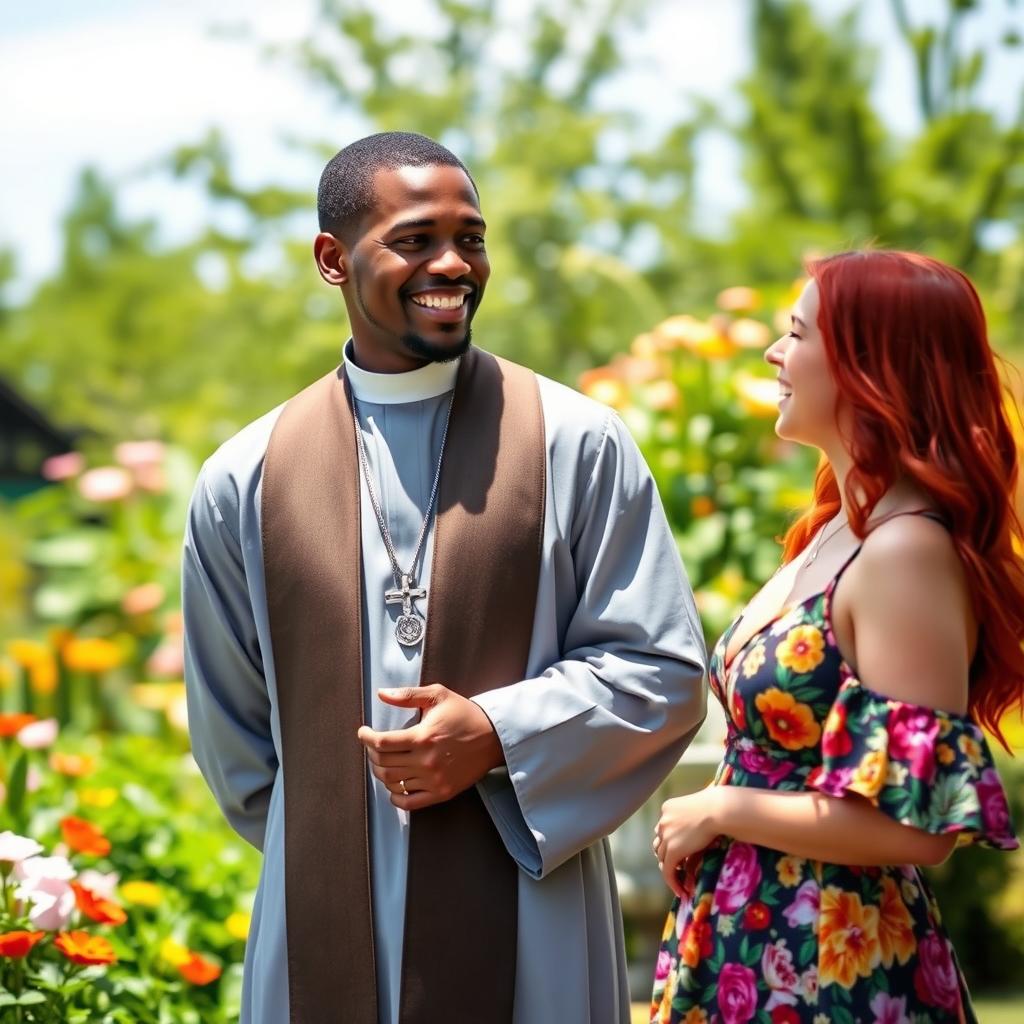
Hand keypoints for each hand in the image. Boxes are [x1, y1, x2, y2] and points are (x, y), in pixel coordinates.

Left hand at [357, 684, 504, 810]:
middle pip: (384, 764)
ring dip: (381, 772)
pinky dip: (395, 797)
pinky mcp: (442, 793)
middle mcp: (426, 761)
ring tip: (383, 761)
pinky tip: (394, 786)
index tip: (363, 733)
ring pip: (393, 783)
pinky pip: (409, 802)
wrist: (493, 737)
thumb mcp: (438, 695)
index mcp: (423, 737)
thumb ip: (409, 695)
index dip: (366, 738)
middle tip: (373, 746)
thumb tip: (382, 693)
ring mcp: (434, 780)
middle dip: (372, 754)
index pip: (382, 743)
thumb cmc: (465, 714)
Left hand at [652, 788, 723, 897]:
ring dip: (670, 869)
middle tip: (679, 867)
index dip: (670, 840)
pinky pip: (668, 870)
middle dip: (667, 854)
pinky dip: (672, 882)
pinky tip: (681, 891)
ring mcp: (666, 836)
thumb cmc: (719, 806)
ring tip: (679, 880)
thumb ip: (696, 817)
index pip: (664, 827)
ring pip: (663, 857)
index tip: (679, 849)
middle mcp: (663, 821)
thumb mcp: (702, 808)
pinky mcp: (672, 850)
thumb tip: (705, 823)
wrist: (719, 809)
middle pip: (660, 843)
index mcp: (668, 808)